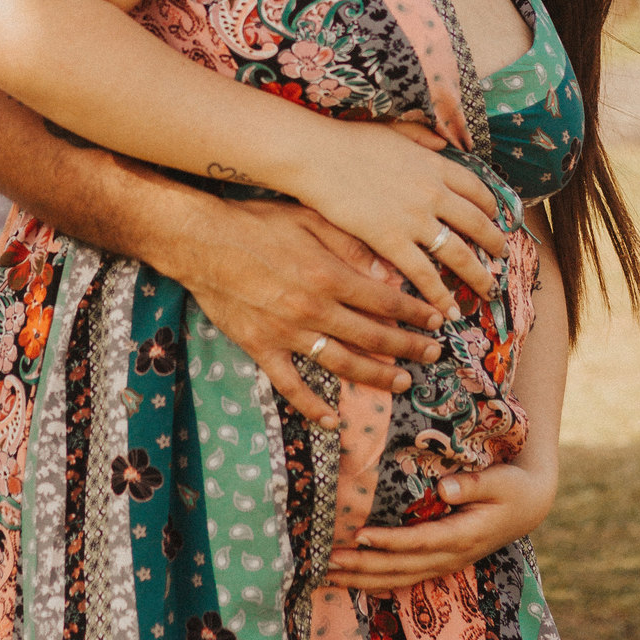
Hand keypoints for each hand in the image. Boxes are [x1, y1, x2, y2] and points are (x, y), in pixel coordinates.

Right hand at [165, 194, 450, 427]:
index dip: (416, 313)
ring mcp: (288, 334)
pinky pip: (291, 385)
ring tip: (401, 383)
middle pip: (373, 336)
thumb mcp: (308, 217)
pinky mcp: (262, 348)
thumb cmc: (256, 222)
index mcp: (329, 275)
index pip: (386, 301)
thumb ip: (350, 243)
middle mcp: (315, 309)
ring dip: (376, 376)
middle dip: (409, 347)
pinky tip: (332, 421)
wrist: (201, 241)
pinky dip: (312, 406)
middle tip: (433, 354)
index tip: (438, 320)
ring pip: (343, 364)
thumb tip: (387, 271)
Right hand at [296, 118, 507, 304]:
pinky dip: (440, 295)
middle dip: (494, 244)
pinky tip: (448, 310)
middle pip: (477, 224)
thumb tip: (442, 142)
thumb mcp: (394, 130)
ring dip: (478, 275)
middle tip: (502, 257)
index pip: (476, 189)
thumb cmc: (349, 141)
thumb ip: (421, 136)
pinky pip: (424, 273)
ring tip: (488, 289)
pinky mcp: (391, 240)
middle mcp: (433, 192)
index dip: (491, 207)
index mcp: (434, 165)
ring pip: (459, 253)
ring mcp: (414, 218)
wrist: (318, 155)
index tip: (496, 219)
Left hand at [322, 459, 557, 589]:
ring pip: (397, 579)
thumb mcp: (501, 481)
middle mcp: (450, 557)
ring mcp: (444, 564)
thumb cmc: (512, 488)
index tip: (358, 535)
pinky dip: (375, 583)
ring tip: (325, 575)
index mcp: (463, 536)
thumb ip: (473, 484)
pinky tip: (350, 583)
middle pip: (400, 567)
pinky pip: (403, 579)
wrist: (528, 506)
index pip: (419, 542)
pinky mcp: (439, 563)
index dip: (388, 541)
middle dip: (362, 566)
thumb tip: (444, 489)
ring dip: (361, 579)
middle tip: (325, 561)